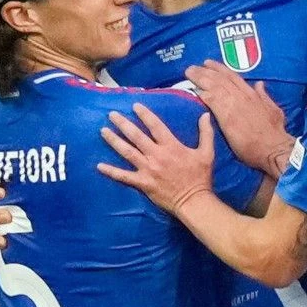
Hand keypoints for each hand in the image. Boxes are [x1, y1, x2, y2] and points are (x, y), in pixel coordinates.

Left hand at [97, 104, 214, 213]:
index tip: (135, 106)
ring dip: (114, 141)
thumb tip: (206, 115)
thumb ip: (206, 133)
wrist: (194, 201)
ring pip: (127, 152)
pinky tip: (99, 166)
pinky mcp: (143, 183)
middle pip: (136, 136)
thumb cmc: (201, 177)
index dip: (145, 114)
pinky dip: (111, 171)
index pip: (156, 126)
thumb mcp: (207, 153)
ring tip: (103, 131)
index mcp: (171, 146)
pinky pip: (124, 176)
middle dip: (123, 124)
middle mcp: (157, 155)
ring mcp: (148, 169)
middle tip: (111, 114)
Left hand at [186, 59, 288, 175]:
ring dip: (200, 78)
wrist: (273, 147)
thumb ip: (265, 96)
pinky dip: (203, 94)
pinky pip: (212, 101)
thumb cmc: (275, 133)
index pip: (233, 77)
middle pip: (220, 79)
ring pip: (215, 86)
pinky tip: (194, 90)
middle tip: (192, 67)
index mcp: (253, 95)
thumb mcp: (273, 110)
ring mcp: (234, 105)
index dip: (219, 69)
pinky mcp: (227, 117)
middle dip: (205, 71)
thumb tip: (259, 84)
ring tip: (189, 73)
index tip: (208, 63)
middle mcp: (242, 96)